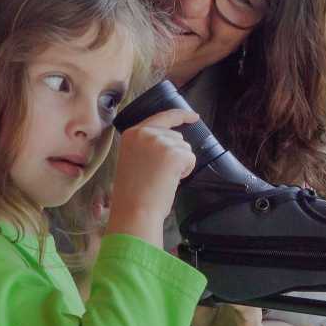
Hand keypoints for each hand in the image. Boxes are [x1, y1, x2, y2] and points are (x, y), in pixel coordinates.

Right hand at [106, 109, 197, 242]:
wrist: (135, 210)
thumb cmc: (133, 192)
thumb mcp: (133, 159)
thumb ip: (146, 146)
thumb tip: (171, 141)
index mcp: (132, 133)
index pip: (162, 117)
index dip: (180, 116)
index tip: (193, 117)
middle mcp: (145, 133)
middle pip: (176, 136)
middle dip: (175, 153)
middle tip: (158, 173)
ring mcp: (160, 142)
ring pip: (184, 148)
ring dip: (179, 163)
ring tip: (161, 178)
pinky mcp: (174, 153)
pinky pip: (190, 158)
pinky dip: (186, 170)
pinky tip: (171, 180)